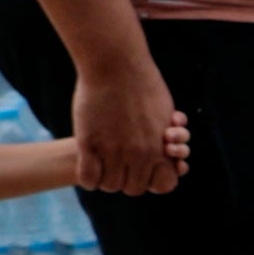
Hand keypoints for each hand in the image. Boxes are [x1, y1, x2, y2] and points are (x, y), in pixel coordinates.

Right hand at [71, 55, 186, 197]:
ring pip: (109, 185)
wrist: (117, 66)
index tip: (146, 170)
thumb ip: (163, 137)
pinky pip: (87, 177)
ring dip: (106, 179)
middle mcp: (139, 155)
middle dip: (127, 180)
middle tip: (119, 167)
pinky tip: (88, 167)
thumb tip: (166, 150)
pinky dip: (88, 178)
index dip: (154, 180)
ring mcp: (113, 150)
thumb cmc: (142, 85)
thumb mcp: (164, 114)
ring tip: (102, 166)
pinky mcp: (88, 143)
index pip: (163, 185)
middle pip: (132, 188)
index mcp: (161, 148)